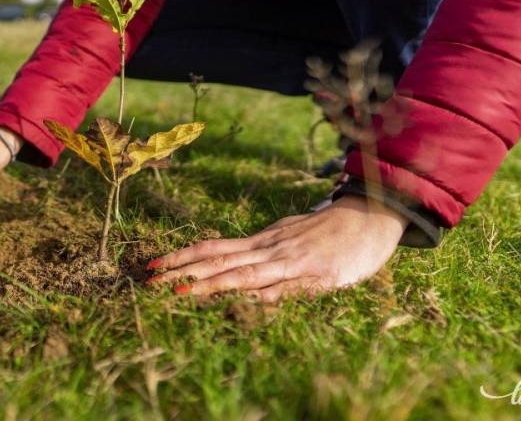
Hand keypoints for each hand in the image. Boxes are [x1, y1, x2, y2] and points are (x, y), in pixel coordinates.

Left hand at [146, 195, 406, 300]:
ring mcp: (292, 263)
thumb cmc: (327, 230)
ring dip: (212, 284)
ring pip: (245, 274)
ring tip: (182, 292)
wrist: (370, 218)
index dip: (182, 256)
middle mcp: (270, 249)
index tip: (152, 265)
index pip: (212, 248)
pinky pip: (286, 289)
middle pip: (219, 261)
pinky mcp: (318, 277)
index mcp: (261, 241)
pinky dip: (263, 295)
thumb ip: (262, 247)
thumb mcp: (288, 233)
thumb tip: (233, 257)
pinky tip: (243, 302)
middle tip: (150, 282)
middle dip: (184, 273)